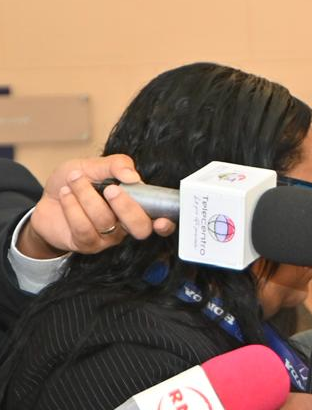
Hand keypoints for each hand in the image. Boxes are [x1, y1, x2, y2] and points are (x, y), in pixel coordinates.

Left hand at [19, 155, 174, 258]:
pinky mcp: (86, 244)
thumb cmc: (76, 182)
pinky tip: (65, 195)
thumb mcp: (95, 165)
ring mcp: (107, 237)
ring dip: (86, 195)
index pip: (160, 220)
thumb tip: (133, 176)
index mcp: (136, 206)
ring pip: (105, 220)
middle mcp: (126, 225)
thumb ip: (116, 165)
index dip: (166, 223)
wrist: (47, 197)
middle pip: (140, 228)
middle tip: (110, 188)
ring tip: (74, 180)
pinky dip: (71, 206)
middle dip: (126, 207)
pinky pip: (83, 228)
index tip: (161, 220)